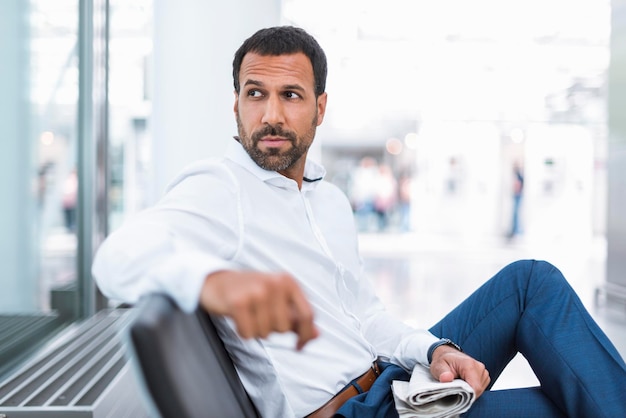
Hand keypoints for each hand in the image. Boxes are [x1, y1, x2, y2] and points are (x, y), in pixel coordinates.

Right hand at [199, 270, 318, 349]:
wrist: (217, 281)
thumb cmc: (250, 290)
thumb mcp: (278, 299)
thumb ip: (297, 316)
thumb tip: (316, 334)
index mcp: (288, 281)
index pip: (308, 315)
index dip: (306, 335)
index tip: (300, 345)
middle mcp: (275, 283)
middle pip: (285, 328)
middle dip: (272, 329)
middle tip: (261, 316)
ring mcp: (256, 291)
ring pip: (266, 333)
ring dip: (256, 330)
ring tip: (250, 315)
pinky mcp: (238, 302)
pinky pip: (248, 333)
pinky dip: (243, 332)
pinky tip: (239, 318)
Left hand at [429, 345, 489, 397]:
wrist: (448, 355)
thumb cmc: (444, 361)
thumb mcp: (438, 366)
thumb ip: (442, 373)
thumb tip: (446, 378)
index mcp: (469, 364)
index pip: (475, 388)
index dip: (467, 395)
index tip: (456, 394)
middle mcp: (479, 367)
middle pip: (478, 390)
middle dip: (467, 393)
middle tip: (455, 387)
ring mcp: (483, 371)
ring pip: (480, 390)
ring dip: (469, 391)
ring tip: (459, 383)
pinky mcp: (484, 376)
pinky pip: (481, 388)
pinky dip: (472, 388)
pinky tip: (464, 383)